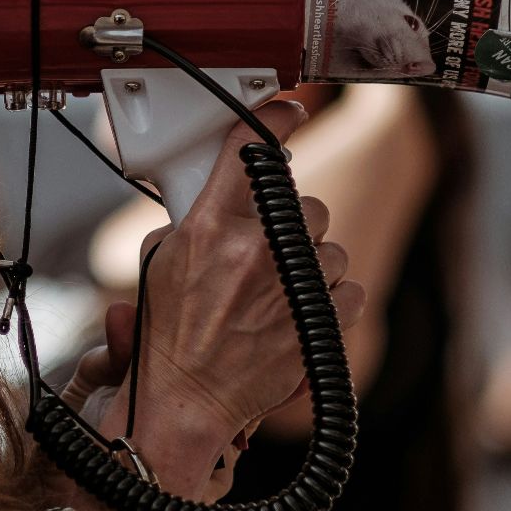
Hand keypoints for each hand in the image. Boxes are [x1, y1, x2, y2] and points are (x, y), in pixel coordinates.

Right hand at [63, 100, 366, 498]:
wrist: (186, 400)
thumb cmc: (169, 336)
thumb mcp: (162, 260)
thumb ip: (196, 217)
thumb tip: (224, 190)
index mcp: (209, 227)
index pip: (250, 149)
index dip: (275, 120)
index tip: (288, 111)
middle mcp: (254, 250)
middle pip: (303, 201)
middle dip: (289, 220)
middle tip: (266, 246)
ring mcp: (290, 286)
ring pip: (328, 246)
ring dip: (310, 263)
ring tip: (279, 289)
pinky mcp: (317, 322)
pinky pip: (349, 288)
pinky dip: (331, 299)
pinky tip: (302, 311)